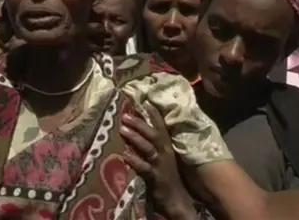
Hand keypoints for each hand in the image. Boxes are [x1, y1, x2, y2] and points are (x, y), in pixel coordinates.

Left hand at [120, 102, 196, 218]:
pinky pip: (144, 168)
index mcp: (167, 146)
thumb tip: (137, 126)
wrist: (176, 198)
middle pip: (153, 134)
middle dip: (140, 124)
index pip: (161, 126)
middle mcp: (165, 153)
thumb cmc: (166, 174)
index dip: (154, 114)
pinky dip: (135, 161)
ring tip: (122, 130)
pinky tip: (125, 155)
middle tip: (125, 115)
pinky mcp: (155, 178)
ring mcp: (160, 165)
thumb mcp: (163, 156)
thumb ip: (153, 142)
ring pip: (148, 148)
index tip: (145, 101)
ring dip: (135, 138)